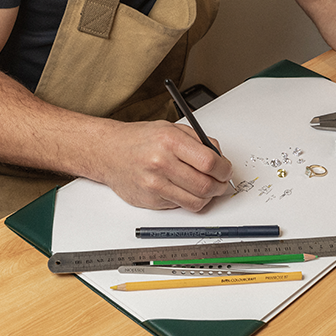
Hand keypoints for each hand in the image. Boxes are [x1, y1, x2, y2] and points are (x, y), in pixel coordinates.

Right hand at [96, 120, 233, 210]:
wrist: (109, 152)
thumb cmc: (140, 139)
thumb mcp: (172, 128)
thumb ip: (198, 141)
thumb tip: (220, 158)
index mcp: (170, 141)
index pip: (210, 162)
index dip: (224, 169)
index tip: (226, 170)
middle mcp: (161, 163)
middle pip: (205, 185)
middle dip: (220, 186)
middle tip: (221, 182)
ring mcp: (155, 184)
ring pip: (196, 201)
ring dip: (208, 197)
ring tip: (207, 188)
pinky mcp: (151, 200)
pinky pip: (180, 206)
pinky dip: (189, 200)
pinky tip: (185, 189)